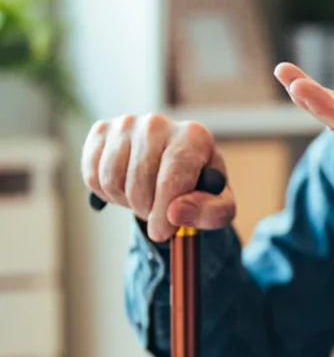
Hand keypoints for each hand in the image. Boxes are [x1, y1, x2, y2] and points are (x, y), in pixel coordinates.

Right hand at [81, 114, 235, 242]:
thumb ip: (211, 212)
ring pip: (112, 181)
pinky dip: (106, 193)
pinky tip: (126, 187)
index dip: (163, 213)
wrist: (176, 166)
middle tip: (158, 211)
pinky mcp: (101, 131)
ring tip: (145, 197)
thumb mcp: (220, 206)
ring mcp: (127, 124)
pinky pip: (92, 176)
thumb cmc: (200, 187)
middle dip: (147, 209)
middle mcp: (158, 124)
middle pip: (138, 184)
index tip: (162, 232)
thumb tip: (176, 212)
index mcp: (194, 137)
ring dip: (126, 201)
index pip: (171, 180)